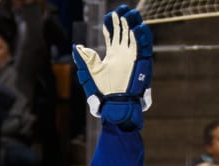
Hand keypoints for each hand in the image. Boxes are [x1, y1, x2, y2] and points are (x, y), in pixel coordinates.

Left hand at [72, 4, 151, 129]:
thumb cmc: (102, 90)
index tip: (108, 15)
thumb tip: (76, 47)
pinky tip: (136, 28)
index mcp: (112, 54)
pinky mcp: (139, 63)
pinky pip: (142, 48)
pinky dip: (140, 38)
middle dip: (122, 20)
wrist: (113, 103)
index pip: (112, 35)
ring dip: (132, 25)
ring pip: (133, 37)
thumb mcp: (91, 72)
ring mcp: (131, 57)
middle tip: (120, 9)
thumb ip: (85, 59)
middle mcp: (123, 53)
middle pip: (123, 32)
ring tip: (129, 14)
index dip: (110, 25)